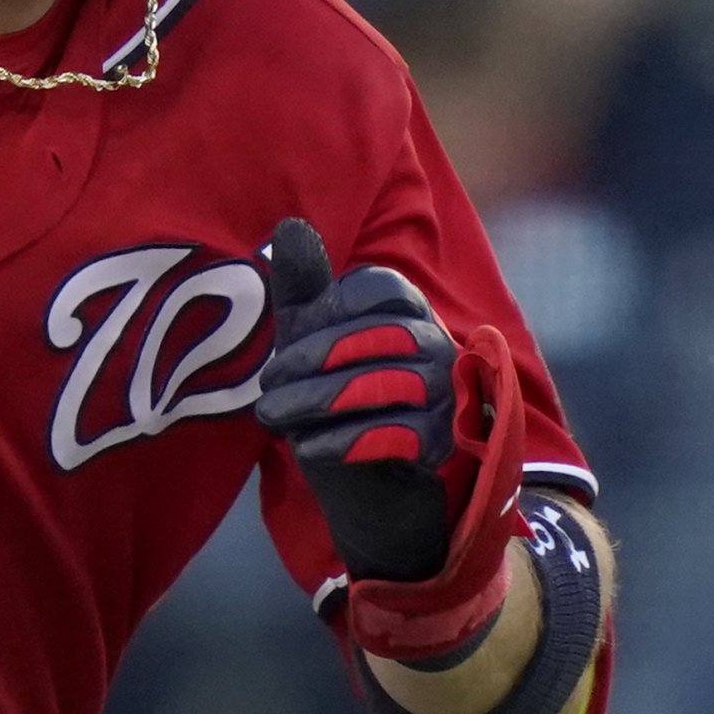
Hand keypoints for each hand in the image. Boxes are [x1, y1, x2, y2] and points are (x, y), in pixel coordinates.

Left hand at [254, 218, 464, 580]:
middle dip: (313, 359)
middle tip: (267, 386)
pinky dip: (345, 441)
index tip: (290, 336)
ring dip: (318, 401)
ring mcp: (446, 395)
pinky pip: (396, 435)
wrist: (365, 489)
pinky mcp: (442, 444)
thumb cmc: (334, 399)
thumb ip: (303, 287)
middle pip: (379, 335)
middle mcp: (438, 344)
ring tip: (273, 416)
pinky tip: (307, 447)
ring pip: (385, 384)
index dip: (329, 308)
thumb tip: (290, 224)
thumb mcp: (309, 341)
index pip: (380, 287)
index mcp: (408, 310)